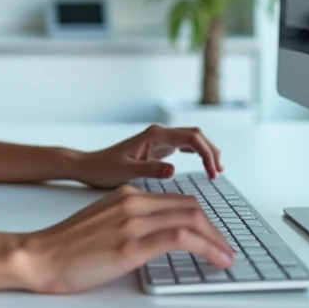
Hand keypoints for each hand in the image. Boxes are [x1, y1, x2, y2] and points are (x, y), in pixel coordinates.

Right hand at [13, 184, 235, 293]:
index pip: (177, 201)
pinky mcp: (131, 245)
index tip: (213, 237)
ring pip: (191, 220)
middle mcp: (133, 201)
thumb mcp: (102, 222)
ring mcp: (133, 221)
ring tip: (226, 257)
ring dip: (216, 240)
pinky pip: (180, 238)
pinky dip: (206, 247)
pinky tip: (216, 260)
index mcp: (126, 194)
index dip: (202, 220)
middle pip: (190, 208)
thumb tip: (155, 237)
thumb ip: (128, 220)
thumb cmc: (65, 246)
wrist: (39, 255)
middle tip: (225, 249)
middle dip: (214, 230)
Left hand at [73, 124, 223, 188]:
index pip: (191, 138)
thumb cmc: (104, 169)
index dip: (206, 153)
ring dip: (206, 152)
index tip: (213, 172)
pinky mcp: (158, 148)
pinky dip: (197, 154)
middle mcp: (159, 134)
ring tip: (216, 171)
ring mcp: (160, 140)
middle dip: (211, 151)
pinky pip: (184, 146)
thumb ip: (150, 170)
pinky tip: (204, 165)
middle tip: (218, 173)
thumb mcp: (126, 172)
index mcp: (154, 135)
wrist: (90, 166)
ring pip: (192, 139)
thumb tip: (173, 170)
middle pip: (196, 135)